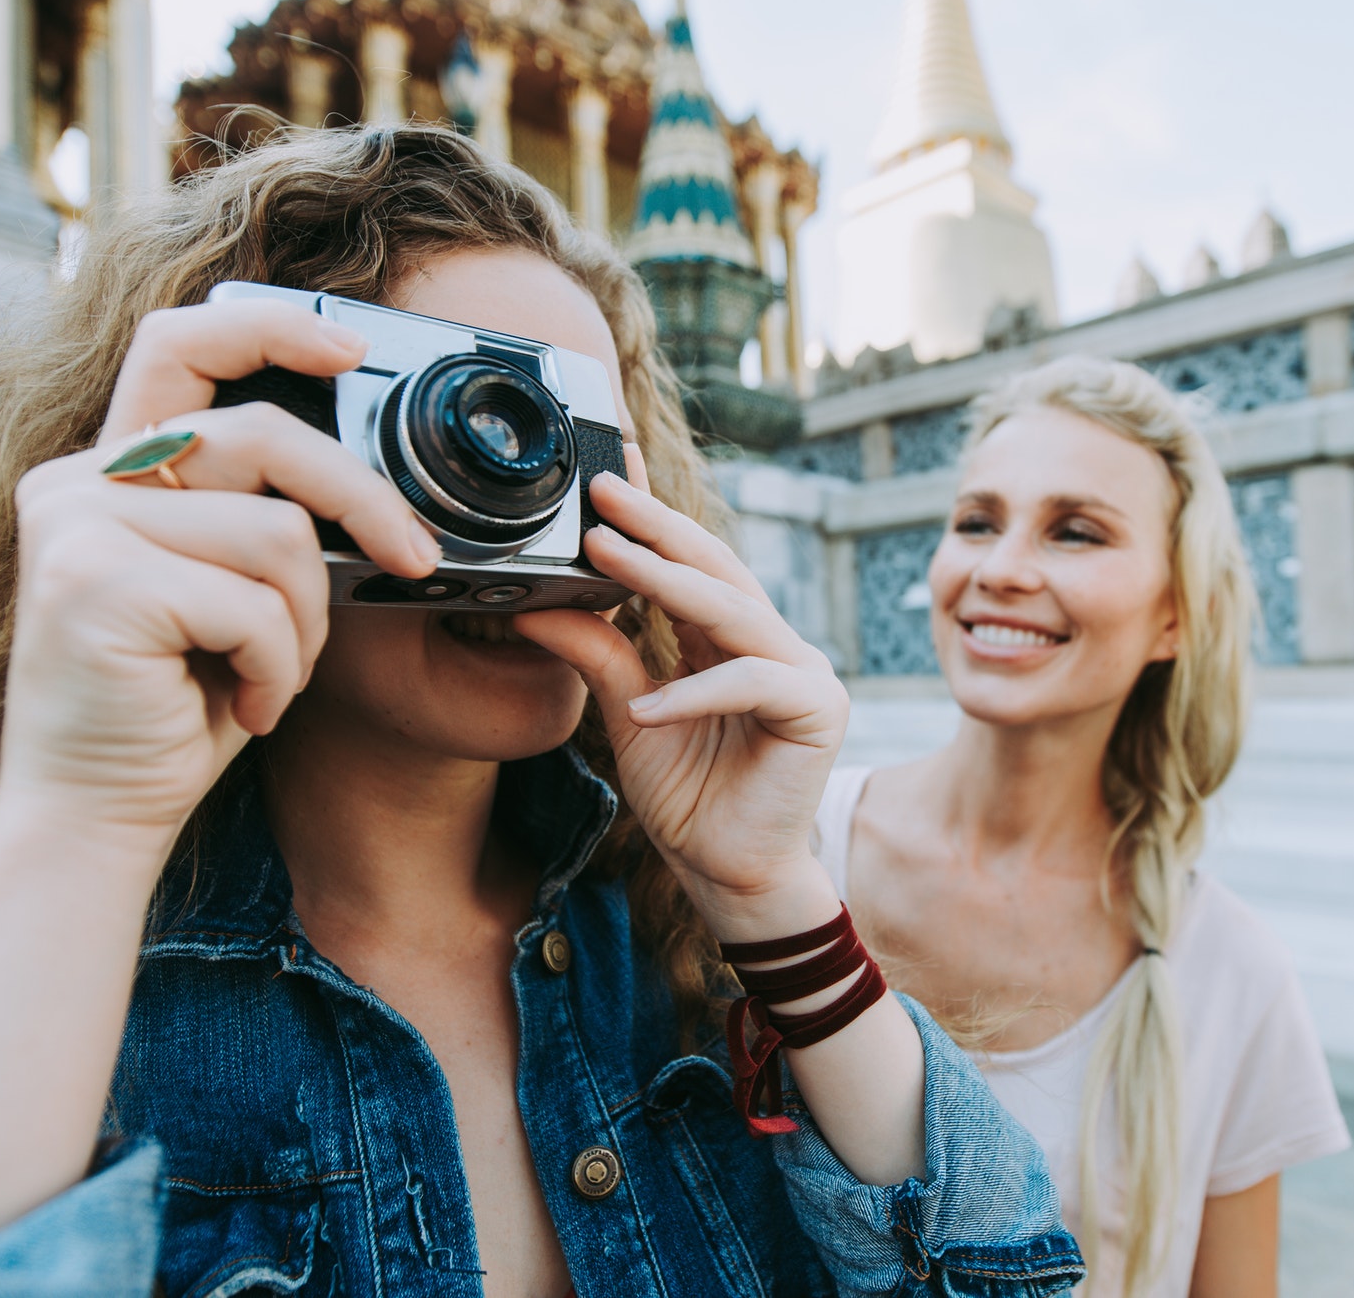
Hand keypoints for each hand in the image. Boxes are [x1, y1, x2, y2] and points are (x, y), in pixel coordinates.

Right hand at [0, 300, 440, 846]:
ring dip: (306, 622)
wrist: (94, 813)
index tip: (353, 347)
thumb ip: (256, 516)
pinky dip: (280, 668)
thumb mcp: (227, 590)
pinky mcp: (95, 584)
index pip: (181, 345)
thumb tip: (366, 483)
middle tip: (414, 557)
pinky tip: (246, 707)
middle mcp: (79, 481)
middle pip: (264, 435)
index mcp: (110, 470)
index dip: (270, 328)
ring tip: (271, 675)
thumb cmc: (175, 704)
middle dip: (362, 499)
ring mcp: (78, 527)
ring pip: (276, 534)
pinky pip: (255, 604)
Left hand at [515, 471, 849, 927]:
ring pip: (733, 611)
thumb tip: (536, 604)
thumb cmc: (689, 798)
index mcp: (730, 640)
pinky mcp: (817, 710)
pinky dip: (695, 693)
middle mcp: (772, 644)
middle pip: (715, 567)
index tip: (604, 478)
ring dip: (666, 581)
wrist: (728, 875)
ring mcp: (802, 672)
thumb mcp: (628, 714)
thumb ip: (599, 656)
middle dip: (657, 526)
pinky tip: (646, 710)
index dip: (651, 520)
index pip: (690, 565)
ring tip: (606, 555)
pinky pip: (751, 683)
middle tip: (603, 490)